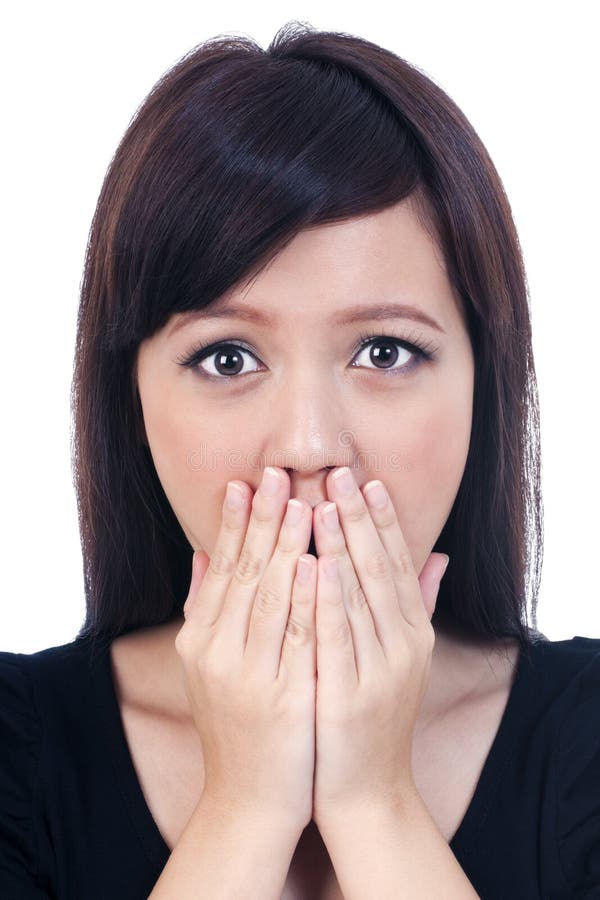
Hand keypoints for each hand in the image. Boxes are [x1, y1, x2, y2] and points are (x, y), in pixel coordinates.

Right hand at [175, 466, 317, 832]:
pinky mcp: (282, 699)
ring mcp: (248, 676)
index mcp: (201, 640)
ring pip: (269, 598)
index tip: (247, 480)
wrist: (250, 799)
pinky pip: (298, 639)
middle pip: (243, 573)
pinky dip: (307, 599)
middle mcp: (216, 653)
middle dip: (262, 520)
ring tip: (302, 503)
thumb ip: (205, 607)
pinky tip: (317, 564)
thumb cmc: (238, 724)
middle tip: (277, 473)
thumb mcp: (210, 665)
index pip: (221, 568)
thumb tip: (201, 553)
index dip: (234, 522)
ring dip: (286, 547)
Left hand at [310, 467, 448, 826]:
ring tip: (323, 502)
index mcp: (412, 634)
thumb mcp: (401, 658)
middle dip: (358, 519)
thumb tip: (439, 556)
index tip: (366, 480)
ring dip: (341, 547)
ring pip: (358, 597)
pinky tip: (313, 564)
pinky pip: (335, 639)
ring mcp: (378, 672)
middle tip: (338, 472)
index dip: (382, 521)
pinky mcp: (349, 697)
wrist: (365, 791)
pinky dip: (326, 600)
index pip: (396, 565)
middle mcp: (403, 648)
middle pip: (379, 571)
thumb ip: (415, 605)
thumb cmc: (370, 715)